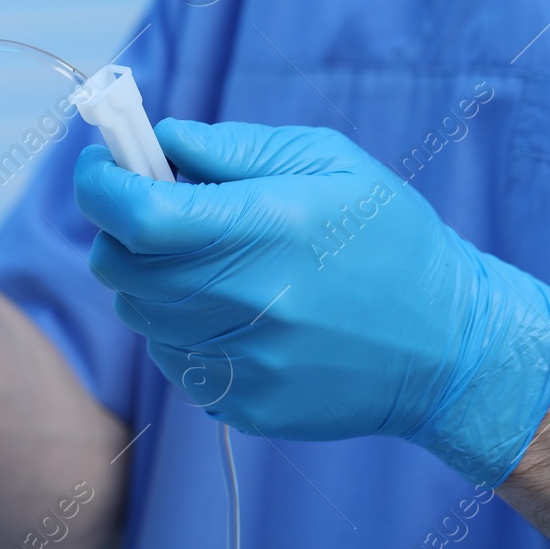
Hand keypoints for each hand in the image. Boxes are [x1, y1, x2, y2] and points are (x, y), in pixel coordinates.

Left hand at [73, 119, 549, 485]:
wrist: (449, 348)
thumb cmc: (386, 238)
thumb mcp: (327, 162)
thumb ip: (233, 148)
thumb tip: (160, 142)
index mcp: (269, 229)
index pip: (137, 213)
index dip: (100, 183)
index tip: (101, 164)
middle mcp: (249, 302)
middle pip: (119, 267)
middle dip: (118, 228)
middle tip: (156, 209)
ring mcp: (244, 364)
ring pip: (138, 313)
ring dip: (151, 279)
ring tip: (212, 262)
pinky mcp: (242, 405)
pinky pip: (170, 358)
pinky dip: (179, 327)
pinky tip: (235, 312)